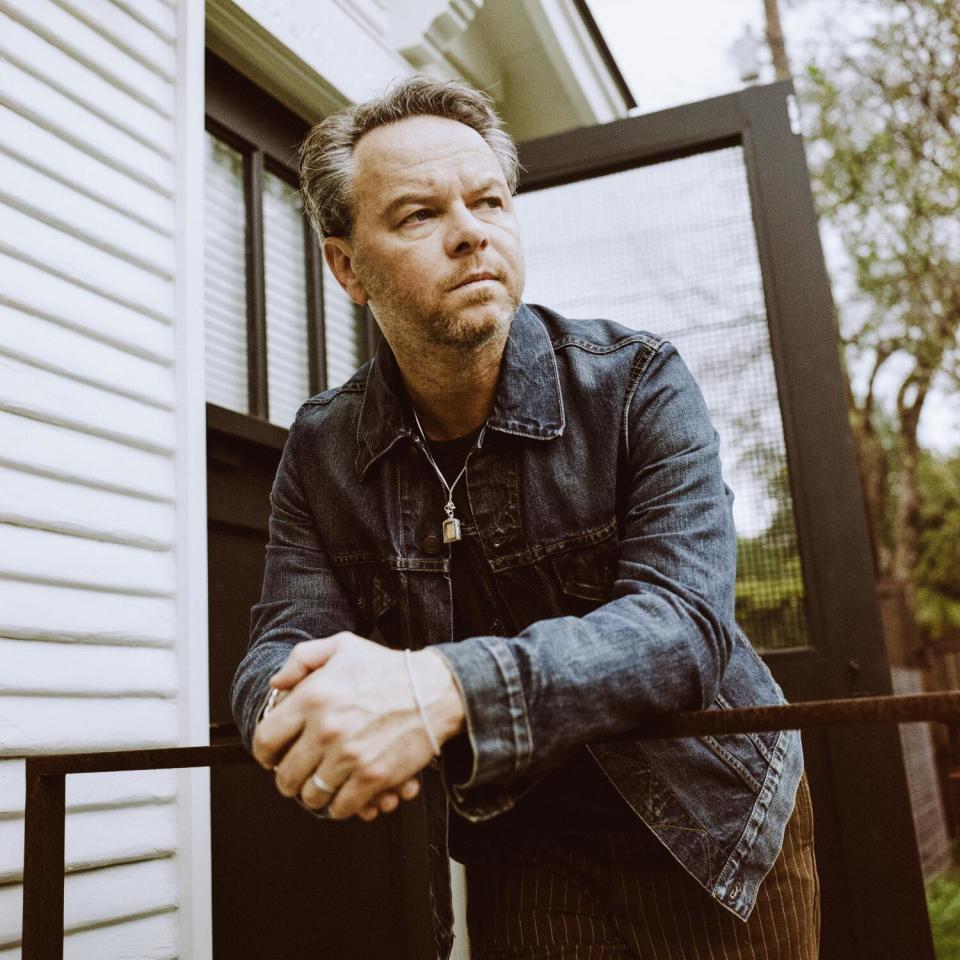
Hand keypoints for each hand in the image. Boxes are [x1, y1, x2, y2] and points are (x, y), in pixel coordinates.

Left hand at [253, 633, 464, 819]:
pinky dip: (341, 805)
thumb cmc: (390, 669)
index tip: (274, 757)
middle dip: (289, 779)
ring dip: (315, 794)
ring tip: (325, 782)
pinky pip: (341, 808)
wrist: (437, 690)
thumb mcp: (343, 646)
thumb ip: (302, 659)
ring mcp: (349, 756)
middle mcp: (326, 729)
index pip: (266, 740)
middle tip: (301, 773)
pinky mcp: (372, 777)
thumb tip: (276, 683)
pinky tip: (347, 790)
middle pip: (285, 776)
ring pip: (311, 796)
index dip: (265, 754)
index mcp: (313, 697)